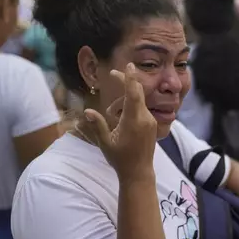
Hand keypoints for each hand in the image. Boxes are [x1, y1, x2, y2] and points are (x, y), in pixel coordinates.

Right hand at [83, 63, 157, 180]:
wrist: (139, 173)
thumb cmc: (120, 159)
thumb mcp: (105, 143)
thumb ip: (98, 126)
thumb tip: (87, 112)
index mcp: (134, 121)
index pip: (133, 94)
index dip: (130, 78)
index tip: (129, 65)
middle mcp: (145, 118)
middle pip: (137, 93)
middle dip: (126, 82)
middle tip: (113, 74)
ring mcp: (150, 120)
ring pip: (137, 101)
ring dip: (123, 102)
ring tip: (110, 115)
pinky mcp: (152, 124)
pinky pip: (141, 109)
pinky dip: (130, 108)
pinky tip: (119, 120)